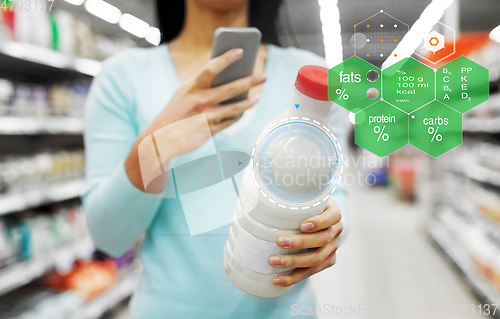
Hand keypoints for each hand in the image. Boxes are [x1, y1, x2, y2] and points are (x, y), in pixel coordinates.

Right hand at [145, 48, 265, 157]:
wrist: (161, 138)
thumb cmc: (176, 111)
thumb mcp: (184, 93)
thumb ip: (202, 85)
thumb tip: (228, 78)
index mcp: (191, 87)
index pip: (211, 68)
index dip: (226, 58)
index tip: (241, 51)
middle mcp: (200, 101)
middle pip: (230, 89)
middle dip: (250, 81)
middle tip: (264, 76)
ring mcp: (206, 117)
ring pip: (235, 108)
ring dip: (249, 103)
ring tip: (257, 97)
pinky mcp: (209, 131)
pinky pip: (229, 122)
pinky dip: (237, 116)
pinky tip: (243, 112)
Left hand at [269, 199, 342, 286]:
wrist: (316, 218)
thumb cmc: (305, 206)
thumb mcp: (304, 197)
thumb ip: (292, 195)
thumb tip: (262, 190)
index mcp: (333, 213)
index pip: (332, 217)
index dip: (319, 222)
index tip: (303, 225)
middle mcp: (335, 231)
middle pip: (322, 240)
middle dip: (300, 243)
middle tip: (279, 241)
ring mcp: (332, 248)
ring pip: (316, 259)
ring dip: (293, 262)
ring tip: (273, 261)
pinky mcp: (326, 261)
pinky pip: (310, 272)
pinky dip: (293, 277)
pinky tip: (277, 279)